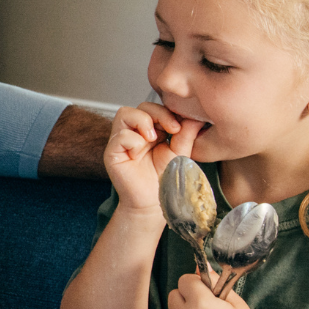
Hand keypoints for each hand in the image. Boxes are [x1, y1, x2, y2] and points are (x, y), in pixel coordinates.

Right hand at [104, 103, 200, 217]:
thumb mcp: (180, 152)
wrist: (154, 202)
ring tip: (153, 139)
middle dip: (158, 114)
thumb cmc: (164, 179)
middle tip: (171, 130)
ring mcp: (121, 141)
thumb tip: (196, 115)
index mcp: (150, 130)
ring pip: (124, 113)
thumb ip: (187, 133)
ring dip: (142, 122)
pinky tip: (139, 154)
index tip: (179, 126)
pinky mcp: (112, 152)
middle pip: (140, 106)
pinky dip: (133, 141)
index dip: (167, 111)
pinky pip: (120, 136)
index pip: (154, 108)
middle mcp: (134, 132)